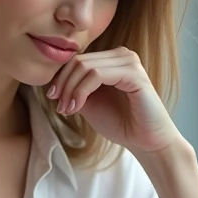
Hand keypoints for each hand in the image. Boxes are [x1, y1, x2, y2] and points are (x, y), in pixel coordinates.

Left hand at [45, 47, 182, 153]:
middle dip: (63, 84)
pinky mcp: (134, 74)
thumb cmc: (121, 123)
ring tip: (67, 109)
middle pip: (79, 61)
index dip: (60, 77)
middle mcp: (122, 55)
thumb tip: (52, 82)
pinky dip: (81, 91)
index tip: (53, 99)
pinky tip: (76, 107)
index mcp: (112, 59)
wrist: (145, 142)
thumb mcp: (90, 103)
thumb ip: (75, 88)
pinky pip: (97, 75)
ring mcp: (129, 62)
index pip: (78, 58)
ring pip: (85, 67)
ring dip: (70, 89)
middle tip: (58, 106)